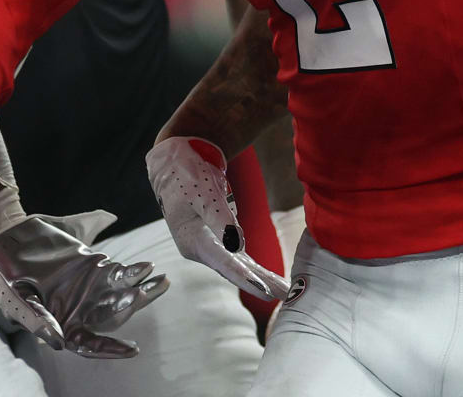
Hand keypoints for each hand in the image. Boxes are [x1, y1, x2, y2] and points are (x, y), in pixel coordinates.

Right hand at [0, 213, 168, 357]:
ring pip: (121, 294)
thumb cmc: (2, 277)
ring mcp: (89, 287)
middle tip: (143, 295)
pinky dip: (131, 271)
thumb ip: (36, 321)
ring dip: (141, 290)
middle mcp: (80, 310)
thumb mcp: (14, 301)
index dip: (110, 349)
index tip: (132, 350)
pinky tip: (146, 268)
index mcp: (62, 326)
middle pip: (112, 316)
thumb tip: (58, 344)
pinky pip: (117, 272)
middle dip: (130, 307)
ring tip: (159, 282)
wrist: (1, 241)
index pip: (90, 344)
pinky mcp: (92, 265)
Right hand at [146, 136, 286, 299]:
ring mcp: (211, 247)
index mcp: (192, 241)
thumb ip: (219, 219)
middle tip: (287, 297)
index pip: (223, 262)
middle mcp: (201, 250)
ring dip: (263, 280)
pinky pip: (242, 259)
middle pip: (234, 271)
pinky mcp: (220, 241)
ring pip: (240, 267)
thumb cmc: (187, 175)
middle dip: (261, 285)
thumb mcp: (203, 194)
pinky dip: (257, 270)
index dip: (245, 277)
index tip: (265, 291)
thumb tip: (237, 246)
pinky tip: (273, 280)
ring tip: (287, 292)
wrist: (175, 165)